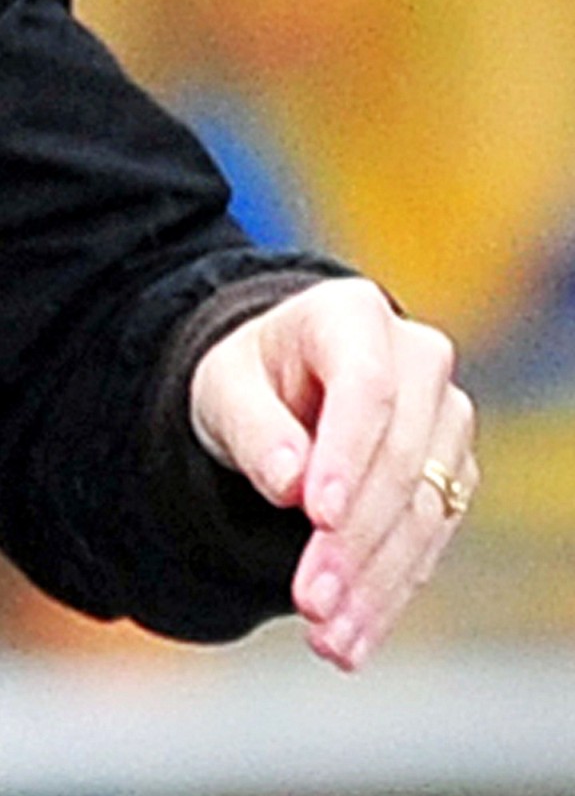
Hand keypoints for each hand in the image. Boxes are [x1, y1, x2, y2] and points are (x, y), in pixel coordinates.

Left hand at [190, 279, 478, 670]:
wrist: (285, 387)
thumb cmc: (251, 378)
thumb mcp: (226, 390)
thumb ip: (255, 428)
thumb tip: (289, 482)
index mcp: (353, 316)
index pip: (366, 386)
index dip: (347, 454)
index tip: (317, 517)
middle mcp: (416, 361)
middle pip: (402, 456)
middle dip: (355, 537)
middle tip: (310, 601)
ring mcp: (442, 417)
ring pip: (425, 508)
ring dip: (376, 580)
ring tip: (329, 636)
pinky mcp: (449, 470)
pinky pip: (430, 537)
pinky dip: (391, 590)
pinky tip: (355, 634)